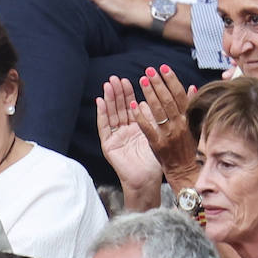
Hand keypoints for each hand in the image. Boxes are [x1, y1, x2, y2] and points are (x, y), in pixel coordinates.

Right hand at [96, 77, 161, 204]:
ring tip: (108, 85)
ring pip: (111, 114)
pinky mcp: (108, 144)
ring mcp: (115, 137)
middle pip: (120, 108)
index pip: (131, 106)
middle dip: (118, 93)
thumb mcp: (157, 134)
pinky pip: (104, 126)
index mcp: (136, 127)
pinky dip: (101, 113)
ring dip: (109, 99)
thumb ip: (154, 118)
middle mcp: (124, 130)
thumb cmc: (155, 161)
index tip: (131, 79)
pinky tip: (100, 101)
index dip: (130, 93)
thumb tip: (152, 100)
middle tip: (116, 78)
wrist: (147, 179)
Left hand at [134, 65, 199, 181]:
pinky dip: (141, 116)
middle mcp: (179, 125)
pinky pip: (148, 128)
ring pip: (158, 111)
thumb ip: (192, 106)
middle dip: (158, 83)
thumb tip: (192, 86)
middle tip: (149, 70)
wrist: (187, 172)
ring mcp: (169, 135)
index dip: (172, 80)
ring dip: (149, 94)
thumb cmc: (191, 148)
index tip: (164, 67)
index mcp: (188, 119)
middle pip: (168, 100)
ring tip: (142, 80)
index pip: (180, 95)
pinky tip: (133, 105)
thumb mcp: (195, 126)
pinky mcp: (158, 145)